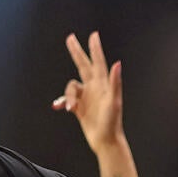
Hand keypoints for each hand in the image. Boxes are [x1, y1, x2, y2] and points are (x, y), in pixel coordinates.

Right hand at [52, 31, 124, 151]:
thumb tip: (117, 63)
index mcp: (103, 85)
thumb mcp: (114, 102)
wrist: (106, 141)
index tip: (93, 35)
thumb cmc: (111, 123)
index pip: (98, 62)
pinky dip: (63, 102)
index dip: (95, 48)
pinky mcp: (80, 107)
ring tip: (71, 108)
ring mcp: (87, 97)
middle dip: (76, 52)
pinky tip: (60, 107)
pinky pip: (67, 99)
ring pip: (71, 87)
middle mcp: (95, 88)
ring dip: (69, 96)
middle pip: (83, 65)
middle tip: (70, 38)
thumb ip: (115, 82)